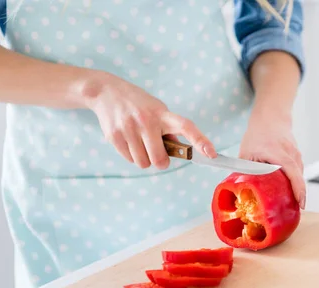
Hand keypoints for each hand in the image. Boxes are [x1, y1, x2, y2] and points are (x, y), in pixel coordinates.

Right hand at [85, 73, 215, 169]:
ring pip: (144, 163)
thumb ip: (169, 129)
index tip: (212, 154)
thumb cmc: (138, 104)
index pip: (186, 127)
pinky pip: (130, 160)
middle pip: (160, 159)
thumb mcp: (157, 110)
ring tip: (140, 142)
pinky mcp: (115, 136)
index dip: (200, 141)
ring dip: (144, 159)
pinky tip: (128, 140)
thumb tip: (181, 150)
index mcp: (162, 114)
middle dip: (160, 161)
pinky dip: (132, 155)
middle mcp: (147, 121)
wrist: (106, 92)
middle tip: (157, 152)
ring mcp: (129, 129)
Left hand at [239, 109, 305, 208]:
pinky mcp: (297, 156)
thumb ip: (245, 170)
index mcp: (278, 153)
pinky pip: (298, 172)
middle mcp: (291, 153)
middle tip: (295, 210)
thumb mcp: (246, 152)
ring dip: (298, 189)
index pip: (292, 172)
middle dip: (299, 195)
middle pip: (299, 177)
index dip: (298, 189)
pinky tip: (291, 191)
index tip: (300, 202)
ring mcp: (296, 154)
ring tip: (293, 204)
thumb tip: (239, 189)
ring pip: (300, 175)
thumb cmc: (258, 133)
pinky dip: (296, 182)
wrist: (271, 117)